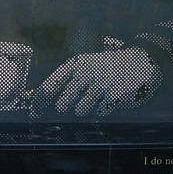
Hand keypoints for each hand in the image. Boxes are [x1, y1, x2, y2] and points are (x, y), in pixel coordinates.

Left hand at [34, 47, 161, 116]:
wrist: (137, 62)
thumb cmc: (105, 67)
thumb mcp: (85, 66)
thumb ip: (66, 81)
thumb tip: (42, 102)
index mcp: (76, 64)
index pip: (51, 84)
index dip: (41, 100)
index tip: (35, 111)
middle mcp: (86, 72)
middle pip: (63, 103)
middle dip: (64, 107)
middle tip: (69, 105)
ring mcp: (100, 83)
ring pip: (80, 110)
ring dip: (85, 108)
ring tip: (95, 98)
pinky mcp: (113, 94)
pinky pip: (100, 111)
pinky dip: (103, 108)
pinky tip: (109, 97)